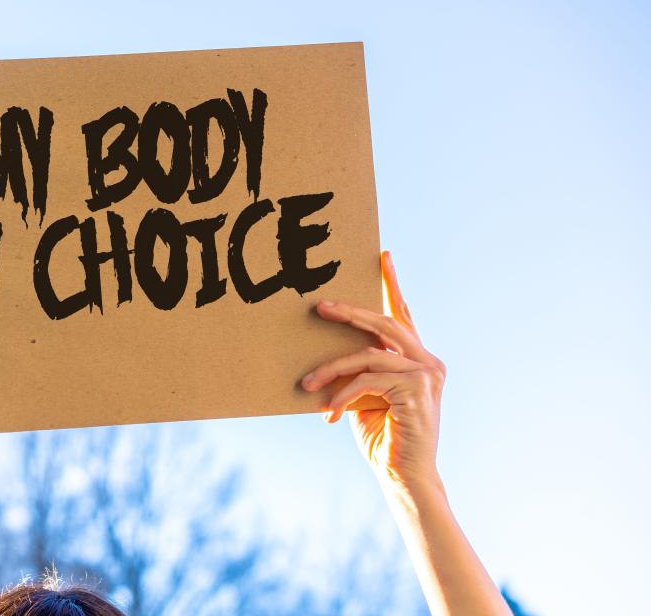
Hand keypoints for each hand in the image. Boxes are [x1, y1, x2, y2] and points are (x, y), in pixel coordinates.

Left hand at [301, 250, 446, 490]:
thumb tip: (329, 354)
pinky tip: (329, 413)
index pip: (403, 316)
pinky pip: (368, 379)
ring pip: (369, 354)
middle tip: (320, 305)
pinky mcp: (417, 389)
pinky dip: (343, 393)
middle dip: (350, 312)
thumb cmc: (383, 439)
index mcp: (418, 361)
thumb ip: (360, 372)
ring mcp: (426, 374)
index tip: (382, 256)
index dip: (392, 285)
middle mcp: (428, 363)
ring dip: (333, 368)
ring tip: (307, 383)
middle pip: (384, 324)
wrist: (404, 478)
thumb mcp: (365, 398)